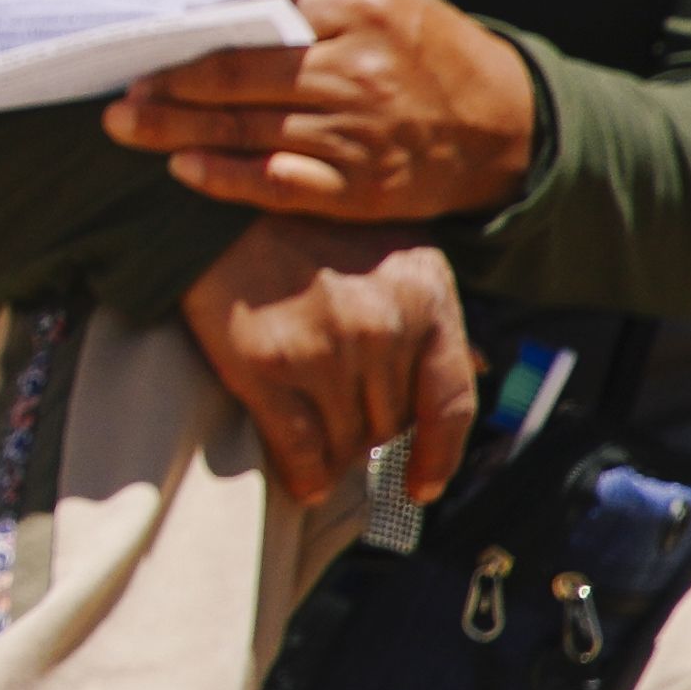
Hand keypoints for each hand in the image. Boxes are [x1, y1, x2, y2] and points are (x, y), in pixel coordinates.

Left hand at [108, 0, 538, 232]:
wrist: (504, 123)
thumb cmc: (423, 50)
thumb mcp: (381, 0)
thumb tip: (211, 9)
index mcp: (357, 10)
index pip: (252, 21)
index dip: (188, 36)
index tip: (139, 41)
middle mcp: (355, 72)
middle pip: (237, 79)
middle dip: (166, 87)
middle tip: (117, 91)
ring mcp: (357, 134)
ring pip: (247, 132)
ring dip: (176, 132)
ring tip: (126, 126)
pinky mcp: (360, 188)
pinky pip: (277, 184)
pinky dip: (226, 178)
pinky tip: (184, 169)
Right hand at [184, 214, 480, 517]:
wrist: (218, 205)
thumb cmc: (306, 225)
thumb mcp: (392, 249)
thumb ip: (429, 309)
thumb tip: (473, 364)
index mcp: (424, 299)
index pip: (451, 403)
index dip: (440, 456)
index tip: (424, 484)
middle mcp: (382, 329)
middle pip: (391, 424)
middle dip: (370, 432)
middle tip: (345, 426)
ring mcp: (325, 351)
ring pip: (347, 441)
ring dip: (336, 452)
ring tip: (319, 447)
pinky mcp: (267, 367)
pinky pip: (299, 448)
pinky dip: (304, 474)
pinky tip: (303, 480)